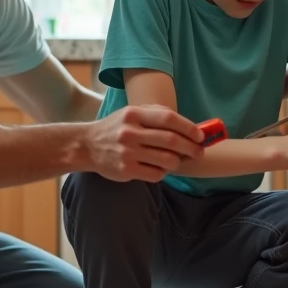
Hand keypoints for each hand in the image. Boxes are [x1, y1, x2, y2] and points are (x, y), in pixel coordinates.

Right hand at [86, 105, 204, 182]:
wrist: (86, 145)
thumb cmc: (115, 128)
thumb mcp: (131, 113)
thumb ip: (156, 114)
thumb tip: (188, 124)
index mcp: (134, 114)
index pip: (169, 118)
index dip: (189, 128)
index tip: (200, 135)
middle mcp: (130, 132)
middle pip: (171, 140)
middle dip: (191, 147)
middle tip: (199, 152)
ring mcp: (127, 152)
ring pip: (167, 160)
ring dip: (178, 162)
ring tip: (177, 161)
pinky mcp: (126, 170)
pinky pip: (155, 174)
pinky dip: (163, 172)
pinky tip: (160, 168)